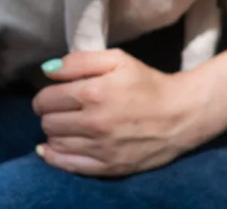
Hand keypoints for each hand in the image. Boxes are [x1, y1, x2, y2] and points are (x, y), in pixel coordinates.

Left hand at [32, 49, 215, 176]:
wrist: (182, 114)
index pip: (46, 100)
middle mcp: (94, 123)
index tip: (53, 96)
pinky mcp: (109, 166)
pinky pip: (69, 166)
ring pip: (55, 144)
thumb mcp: (116, 60)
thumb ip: (78, 61)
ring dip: (54, 134)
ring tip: (66, 126)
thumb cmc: (147, 83)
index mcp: (93, 93)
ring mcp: (101, 148)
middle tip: (62, 111)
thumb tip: (47, 70)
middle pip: (48, 122)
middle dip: (49, 115)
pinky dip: (56, 157)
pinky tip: (52, 149)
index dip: (44, 96)